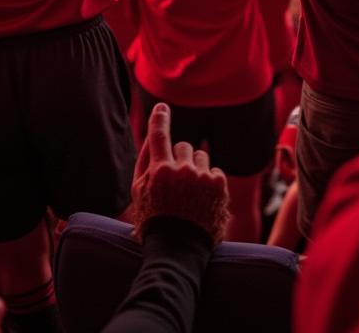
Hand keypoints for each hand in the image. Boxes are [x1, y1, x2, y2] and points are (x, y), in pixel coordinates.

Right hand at [131, 103, 229, 245]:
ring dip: (196, 169)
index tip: (162, 108)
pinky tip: (203, 200)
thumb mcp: (139, 192)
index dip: (159, 119)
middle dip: (180, 159)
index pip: (159, 136)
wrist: (179, 250)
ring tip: (190, 194)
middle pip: (183, 146)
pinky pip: (213, 170)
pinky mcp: (218, 184)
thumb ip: (145, 161)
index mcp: (159, 171)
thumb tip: (153, 135)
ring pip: (200, 157)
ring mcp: (201, 177)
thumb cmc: (154, 220)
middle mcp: (181, 170)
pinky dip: (209, 181)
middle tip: (176, 183)